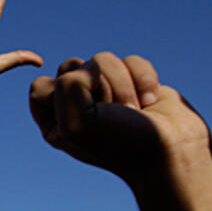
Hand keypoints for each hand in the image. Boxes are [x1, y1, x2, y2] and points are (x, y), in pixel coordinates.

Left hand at [29, 53, 209, 183]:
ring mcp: (106, 92)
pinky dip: (143, 78)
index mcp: (55, 121)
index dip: (62, 94)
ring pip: (102, 59)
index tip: (85, 114)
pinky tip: (151, 101)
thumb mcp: (78, 123)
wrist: (171, 151)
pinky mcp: (134, 82)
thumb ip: (67, 86)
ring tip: (134, 109)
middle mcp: (77, 105)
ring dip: (122, 83)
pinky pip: (131, 60)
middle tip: (112, 112)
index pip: (40, 87)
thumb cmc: (121, 143)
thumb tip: (90, 65)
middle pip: (70, 66)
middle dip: (96, 86)